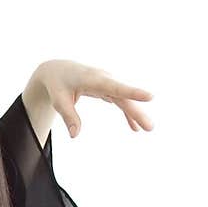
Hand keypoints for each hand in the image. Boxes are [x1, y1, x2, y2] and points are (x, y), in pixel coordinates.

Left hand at [34, 59, 153, 136]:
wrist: (57, 70)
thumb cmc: (57, 84)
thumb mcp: (59, 101)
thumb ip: (68, 116)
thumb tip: (75, 135)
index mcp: (93, 79)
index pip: (115, 87)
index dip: (132, 92)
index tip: (150, 97)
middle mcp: (104, 79)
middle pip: (124, 97)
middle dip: (137, 111)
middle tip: (150, 127)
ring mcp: (107, 83)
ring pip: (124, 99)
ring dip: (135, 114)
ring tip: (147, 129)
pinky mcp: (107, 89)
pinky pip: (120, 101)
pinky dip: (126, 114)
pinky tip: (134, 127)